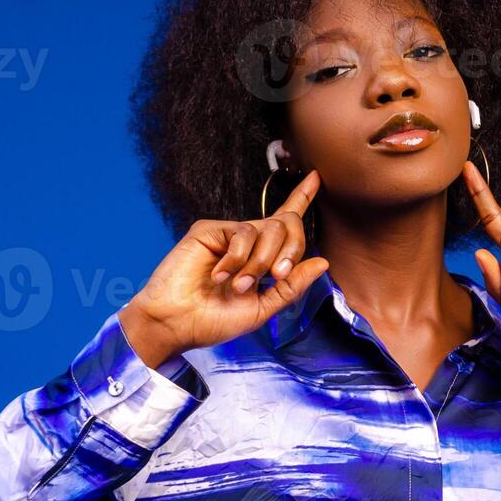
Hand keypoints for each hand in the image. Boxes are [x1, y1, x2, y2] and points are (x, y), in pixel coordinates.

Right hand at [119, 170, 329, 368]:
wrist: (178, 324)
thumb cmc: (215, 321)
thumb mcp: (263, 309)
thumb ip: (292, 286)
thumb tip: (322, 262)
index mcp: (261, 258)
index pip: (285, 223)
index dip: (301, 198)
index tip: (315, 176)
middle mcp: (247, 242)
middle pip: (287, 224)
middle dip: (290, 251)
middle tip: (275, 277)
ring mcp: (228, 234)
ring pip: (269, 229)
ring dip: (260, 262)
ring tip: (239, 286)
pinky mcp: (209, 230)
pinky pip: (243, 234)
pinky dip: (238, 259)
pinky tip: (220, 275)